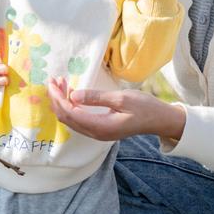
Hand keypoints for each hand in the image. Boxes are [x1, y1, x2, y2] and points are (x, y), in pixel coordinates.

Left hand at [47, 77, 185, 142]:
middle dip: (56, 99)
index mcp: (100, 127)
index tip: (53, 82)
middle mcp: (96, 133)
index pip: (70, 112)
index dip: (58, 98)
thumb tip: (74, 95)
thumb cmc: (144, 107)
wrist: (160, 120)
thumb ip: (96, 98)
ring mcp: (98, 133)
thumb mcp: (121, 98)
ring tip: (61, 84)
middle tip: (54, 80)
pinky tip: (72, 94)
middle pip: (67, 118)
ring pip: (71, 119)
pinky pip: (79, 119)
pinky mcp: (101, 129)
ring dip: (63, 102)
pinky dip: (71, 106)